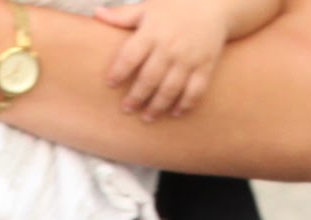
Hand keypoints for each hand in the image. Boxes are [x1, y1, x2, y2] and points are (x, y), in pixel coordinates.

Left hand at [89, 0, 219, 118]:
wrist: (214, 4)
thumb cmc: (175, 6)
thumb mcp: (148, 7)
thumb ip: (122, 16)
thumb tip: (96, 14)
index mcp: (152, 32)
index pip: (130, 56)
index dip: (118, 72)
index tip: (110, 84)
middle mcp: (170, 47)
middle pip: (148, 78)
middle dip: (136, 97)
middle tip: (127, 108)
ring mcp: (189, 58)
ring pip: (170, 89)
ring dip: (157, 106)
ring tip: (147, 117)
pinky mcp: (205, 65)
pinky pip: (195, 90)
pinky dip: (186, 104)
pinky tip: (176, 113)